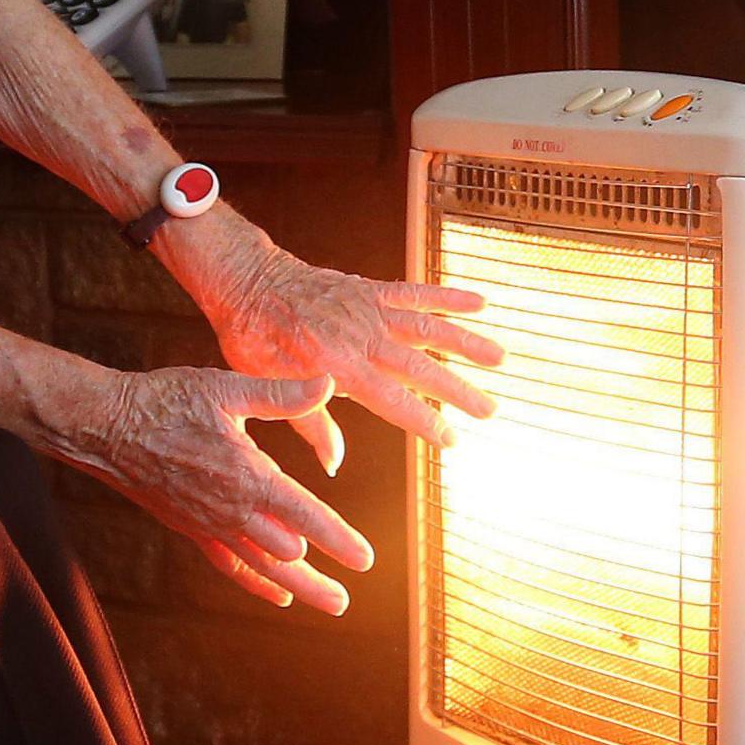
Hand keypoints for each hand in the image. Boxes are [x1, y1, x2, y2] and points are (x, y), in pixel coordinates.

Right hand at [48, 367, 373, 614]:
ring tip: (329, 604)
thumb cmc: (164, 400)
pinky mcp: (190, 527)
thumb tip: (326, 381)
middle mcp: (230, 508)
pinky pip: (227, 564)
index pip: (305, 515)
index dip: (338, 539)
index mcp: (246, 474)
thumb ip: (279, 394)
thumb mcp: (225, 387)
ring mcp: (208, 523)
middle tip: (347, 602)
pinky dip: (255, 582)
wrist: (105, 427)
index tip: (365, 560)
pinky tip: (277, 595)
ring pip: (261, 567)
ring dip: (297, 588)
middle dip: (320, 578)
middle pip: (287, 555)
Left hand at [205, 249, 505, 468]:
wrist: (245, 279)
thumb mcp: (268, 385)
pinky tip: (480, 302)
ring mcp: (368, 309)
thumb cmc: (253, 336)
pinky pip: (413, 292)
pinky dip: (446, 297)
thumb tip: (334, 465)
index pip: (392, 400)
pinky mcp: (369, 290)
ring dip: (464, 342)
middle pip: (419, 366)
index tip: (451, 440)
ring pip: (425, 327)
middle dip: (457, 390)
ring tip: (499, 358)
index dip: (424, 422)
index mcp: (337, 365)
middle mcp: (360, 336)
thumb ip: (309, 423)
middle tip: (490, 410)